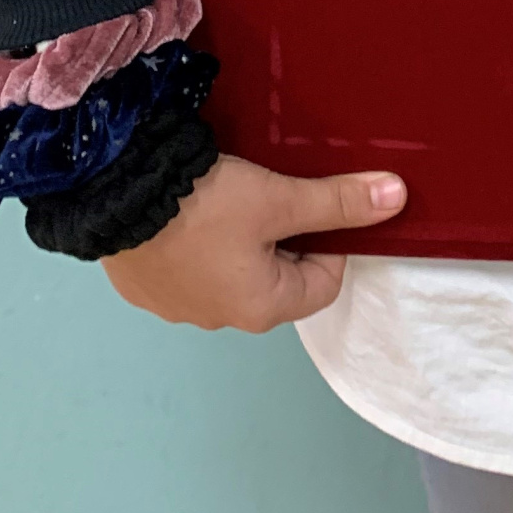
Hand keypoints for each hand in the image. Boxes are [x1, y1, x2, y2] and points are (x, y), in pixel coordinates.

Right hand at [100, 153, 405, 331]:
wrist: (116, 192)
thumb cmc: (202, 203)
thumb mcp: (279, 198)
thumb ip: (338, 203)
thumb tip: (395, 199)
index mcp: (260, 308)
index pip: (323, 282)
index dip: (329, 238)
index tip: (312, 202)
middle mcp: (218, 319)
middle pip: (277, 279)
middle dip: (282, 237)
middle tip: (269, 193)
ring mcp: (175, 307)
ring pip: (230, 273)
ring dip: (238, 241)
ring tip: (227, 197)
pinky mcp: (144, 285)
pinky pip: (187, 268)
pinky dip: (196, 242)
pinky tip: (189, 210)